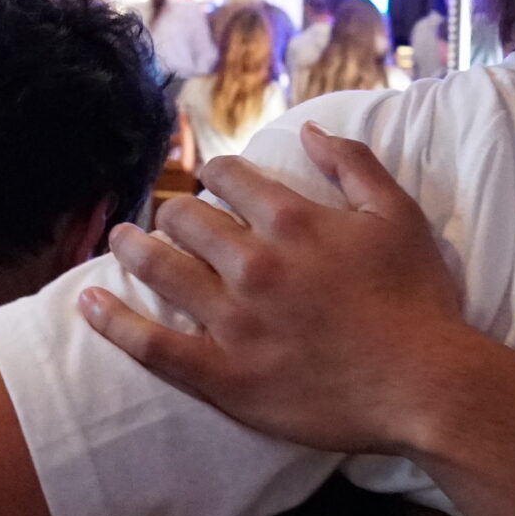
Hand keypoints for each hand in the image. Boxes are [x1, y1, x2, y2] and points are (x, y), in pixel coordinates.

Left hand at [77, 126, 488, 455]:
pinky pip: (152, 344)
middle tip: (170, 218)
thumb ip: (354, 165)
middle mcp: (255, 263)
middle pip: (187, 219)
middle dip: (174, 211)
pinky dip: (113, 320)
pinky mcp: (223, 375)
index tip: (212, 181)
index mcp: (293, 221)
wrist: (426, 385)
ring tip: (119, 240)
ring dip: (133, 248)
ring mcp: (234, 321)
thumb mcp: (399, 216)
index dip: (214, 173)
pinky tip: (87, 302)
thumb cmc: (419, 302)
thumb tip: (311, 131)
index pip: (229, 178)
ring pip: (161, 270)